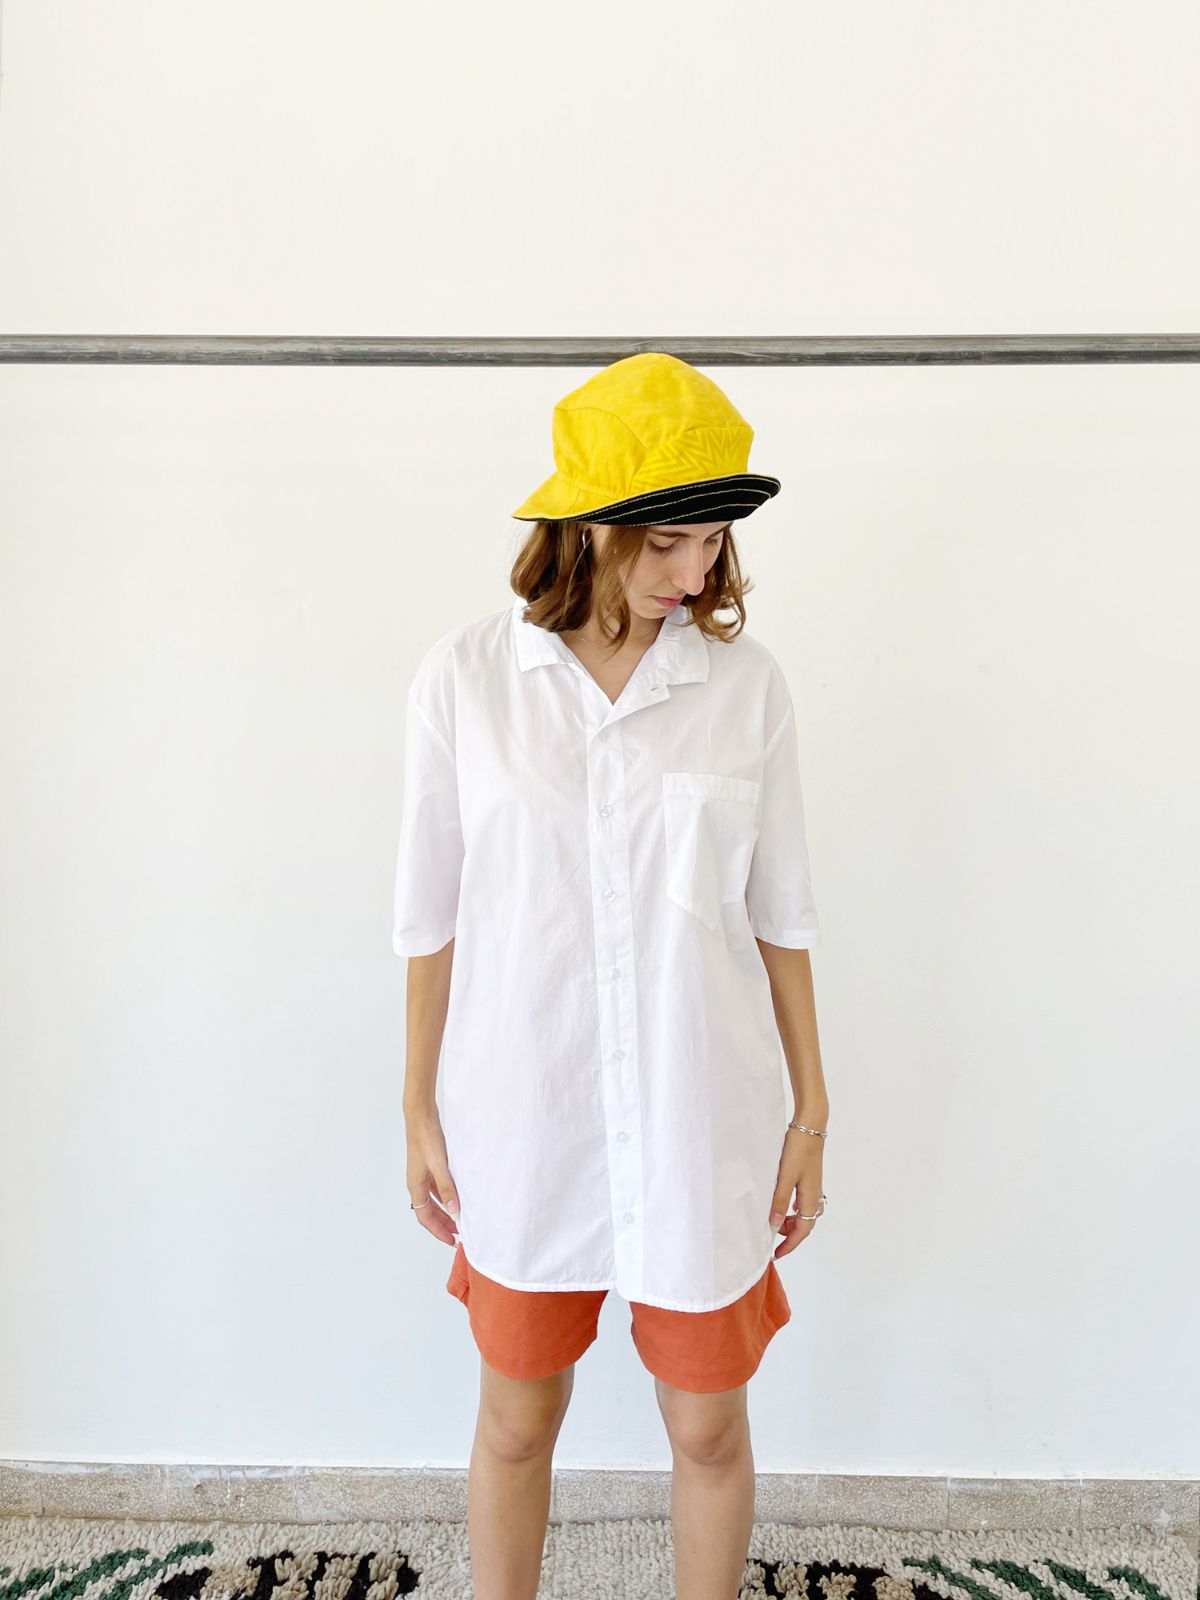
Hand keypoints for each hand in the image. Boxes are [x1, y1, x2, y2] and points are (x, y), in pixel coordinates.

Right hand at [405, 1106, 460, 1246]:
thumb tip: (455, 1213)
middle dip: (443, 1224)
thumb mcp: (439, 1165)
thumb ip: (447, 1189)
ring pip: (433, 1200)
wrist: (421, 1114)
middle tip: (459, 1234)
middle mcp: (416, 1183)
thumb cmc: (426, 1137)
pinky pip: (436, 1188)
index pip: (425, 1218)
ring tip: (461, 1218)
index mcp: (415, 1186)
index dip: (438, 1231)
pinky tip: (458, 1195)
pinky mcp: (428, 1165)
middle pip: (428, 1211)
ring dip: (445, 1211)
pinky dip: (446, 1196)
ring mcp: (422, 1174)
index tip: (452, 1240)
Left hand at [769, 1128, 825, 1258]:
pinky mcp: (809, 1176)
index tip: (776, 1254)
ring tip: (776, 1222)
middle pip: (806, 1224)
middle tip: (773, 1241)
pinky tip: (785, 1204)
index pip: (802, 1231)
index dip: (790, 1245)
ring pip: (805, 1213)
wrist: (810, 1125)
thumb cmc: (798, 1149)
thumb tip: (774, 1226)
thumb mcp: (785, 1176)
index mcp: (810, 1198)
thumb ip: (779, 1201)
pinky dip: (794, 1209)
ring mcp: (813, 1186)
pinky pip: (803, 1201)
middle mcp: (814, 1194)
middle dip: (791, 1236)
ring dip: (792, 1222)